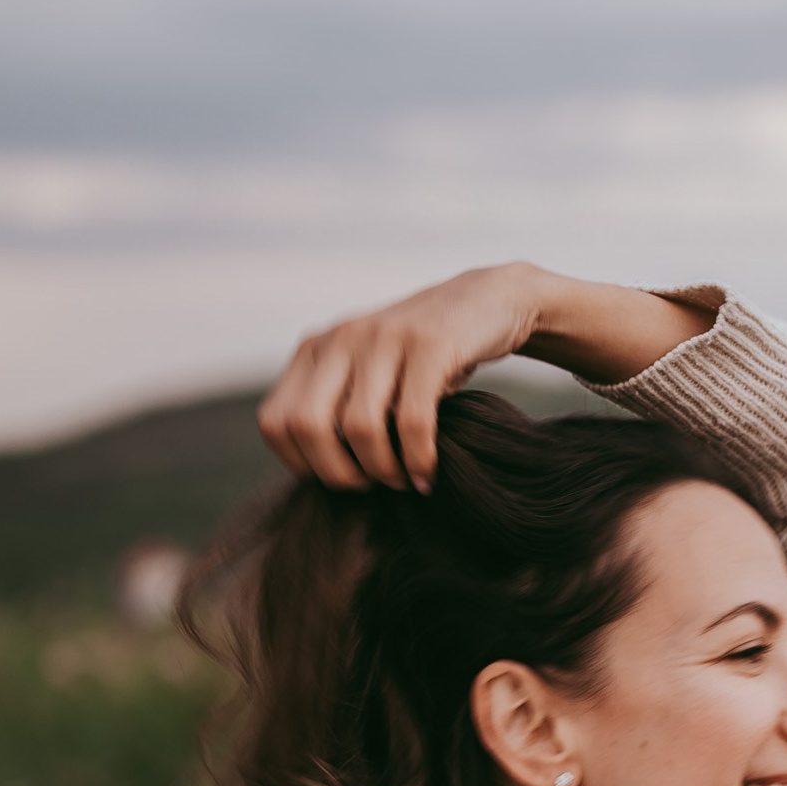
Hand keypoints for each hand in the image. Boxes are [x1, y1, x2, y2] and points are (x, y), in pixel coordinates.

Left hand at [258, 265, 707, 490]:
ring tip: (415, 476)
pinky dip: (415, 458)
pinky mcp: (427, 346)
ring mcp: (381, 338)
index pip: (278, 427)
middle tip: (389, 486)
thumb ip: (346, 415)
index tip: (356, 482)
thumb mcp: (386, 382)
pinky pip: (405, 423)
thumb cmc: (444, 360)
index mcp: (318, 347)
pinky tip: (433, 472)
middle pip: (309, 438)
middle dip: (347, 477)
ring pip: (355, 435)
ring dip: (386, 472)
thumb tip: (308, 482)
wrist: (509, 299)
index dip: (312, 468)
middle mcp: (340, 337)